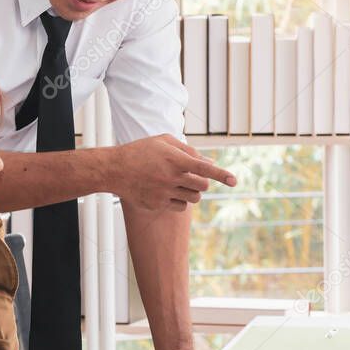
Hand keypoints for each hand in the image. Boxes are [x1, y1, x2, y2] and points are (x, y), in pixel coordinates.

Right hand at [113, 135, 237, 212]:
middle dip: (203, 182)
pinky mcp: (158, 205)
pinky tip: (168, 192)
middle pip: (202, 186)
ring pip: (193, 198)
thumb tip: (210, 163)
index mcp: (174, 159)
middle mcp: (171, 177)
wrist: (115, 170)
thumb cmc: (140, 152)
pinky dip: (180, 201)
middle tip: (194, 177)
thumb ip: (188, 150)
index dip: (221, 174)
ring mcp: (164, 193)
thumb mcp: (163, 142)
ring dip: (192, 191)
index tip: (234, 180)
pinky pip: (180, 207)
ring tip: (179, 183)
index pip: (204, 168)